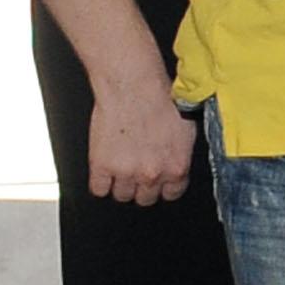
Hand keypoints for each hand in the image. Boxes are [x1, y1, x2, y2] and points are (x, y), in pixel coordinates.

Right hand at [83, 75, 195, 205]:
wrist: (133, 85)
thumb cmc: (160, 99)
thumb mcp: (186, 130)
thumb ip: (180, 155)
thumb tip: (178, 165)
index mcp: (177, 167)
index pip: (171, 194)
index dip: (163, 187)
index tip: (158, 183)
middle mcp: (152, 174)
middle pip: (146, 198)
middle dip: (142, 187)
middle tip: (137, 171)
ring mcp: (126, 172)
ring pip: (122, 196)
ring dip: (121, 185)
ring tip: (120, 168)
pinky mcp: (101, 166)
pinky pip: (98, 190)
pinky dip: (100, 183)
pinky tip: (104, 171)